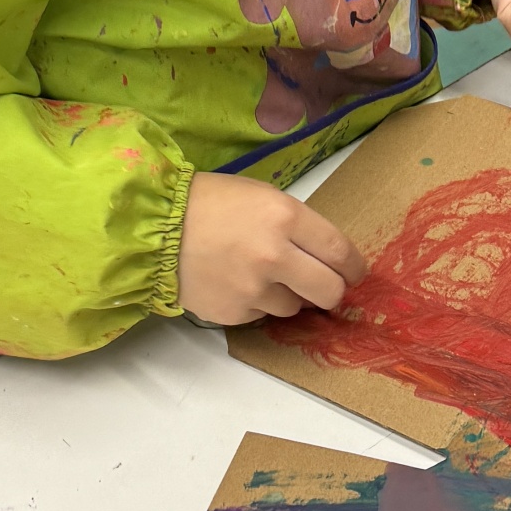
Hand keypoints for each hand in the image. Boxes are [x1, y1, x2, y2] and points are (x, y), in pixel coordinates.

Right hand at [178, 172, 366, 325]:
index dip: (354, 266)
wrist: (155, 228)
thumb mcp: (261, 196)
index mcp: (285, 217)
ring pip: (296, 308)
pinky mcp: (235, 313)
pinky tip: (238, 282)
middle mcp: (274, 255)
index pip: (339, 251)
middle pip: (329, 290)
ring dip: (290, 296)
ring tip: (264, 276)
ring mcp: (254, 289)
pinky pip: (262, 315)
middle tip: (327, 287)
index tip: (354, 272)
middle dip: (333, 291)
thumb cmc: (210, 203)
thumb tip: (325, 255)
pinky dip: (258, 303)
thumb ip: (295, 224)